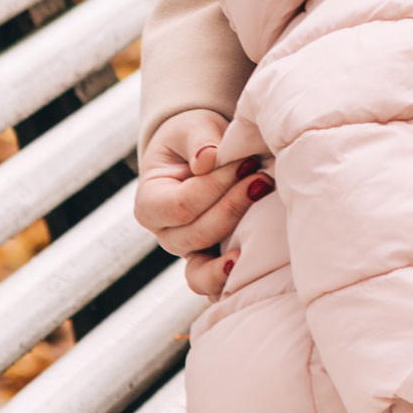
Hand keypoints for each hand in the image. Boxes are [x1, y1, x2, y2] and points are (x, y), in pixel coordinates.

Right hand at [136, 110, 271, 296]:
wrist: (202, 153)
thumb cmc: (194, 139)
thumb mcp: (192, 128)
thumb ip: (198, 140)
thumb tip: (208, 158)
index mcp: (150, 202)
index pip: (181, 205)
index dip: (215, 187)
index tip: (246, 162)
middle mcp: (165, 233)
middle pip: (197, 234)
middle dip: (233, 206)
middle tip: (262, 178)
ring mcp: (188, 251)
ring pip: (205, 262)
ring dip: (236, 239)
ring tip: (261, 217)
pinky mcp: (209, 260)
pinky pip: (212, 284)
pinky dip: (226, 280)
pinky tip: (247, 267)